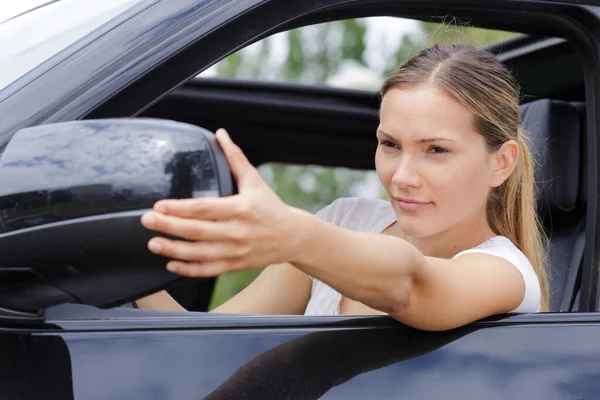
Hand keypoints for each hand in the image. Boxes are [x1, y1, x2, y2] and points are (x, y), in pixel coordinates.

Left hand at [140, 128, 305, 276]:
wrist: (293, 236)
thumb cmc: (271, 206)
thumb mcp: (255, 180)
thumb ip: (235, 158)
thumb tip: (220, 133)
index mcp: (241, 208)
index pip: (204, 209)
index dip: (179, 208)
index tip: (159, 206)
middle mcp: (237, 231)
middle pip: (196, 231)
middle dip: (168, 227)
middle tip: (146, 221)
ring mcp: (236, 251)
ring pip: (199, 254)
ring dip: (173, 250)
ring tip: (153, 243)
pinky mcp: (236, 265)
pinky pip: (208, 270)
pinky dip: (189, 269)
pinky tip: (171, 264)